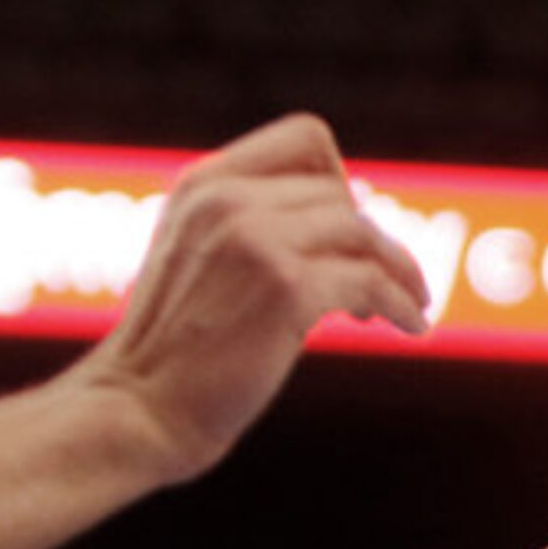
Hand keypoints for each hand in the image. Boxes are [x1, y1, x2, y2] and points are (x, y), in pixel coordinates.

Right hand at [73, 114, 431, 481]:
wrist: (136, 411)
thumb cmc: (171, 352)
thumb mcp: (196, 258)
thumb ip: (250, 226)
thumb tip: (347, 223)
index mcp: (203, 184)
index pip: (305, 137)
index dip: (341, 178)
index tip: (349, 228)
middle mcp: (228, 200)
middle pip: (340, 194)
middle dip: (370, 240)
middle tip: (380, 286)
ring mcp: (256, 240)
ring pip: (363, 233)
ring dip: (399, 269)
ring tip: (411, 302)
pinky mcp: (286, 288)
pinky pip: (371, 281)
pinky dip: (401, 304)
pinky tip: (412, 328)